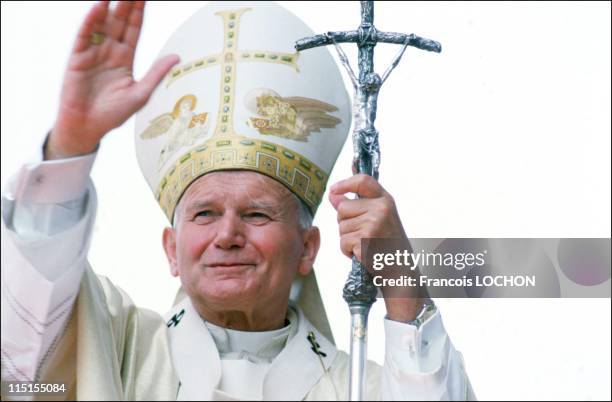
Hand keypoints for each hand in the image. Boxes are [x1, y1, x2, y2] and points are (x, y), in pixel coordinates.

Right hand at [46, 1, 179, 158]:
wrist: (88, 126)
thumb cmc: (113, 114)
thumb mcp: (141, 93)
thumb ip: (156, 73)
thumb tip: (176, 57)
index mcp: (125, 59)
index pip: (133, 30)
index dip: (139, 13)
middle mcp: (109, 51)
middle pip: (119, 22)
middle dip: (126, 4)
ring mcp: (93, 52)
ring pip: (102, 24)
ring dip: (108, 7)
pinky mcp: (78, 57)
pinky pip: (85, 35)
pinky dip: (91, 21)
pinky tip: (99, 7)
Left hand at [329, 174, 405, 261]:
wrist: (400, 269)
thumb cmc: (388, 244)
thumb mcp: (378, 218)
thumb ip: (356, 205)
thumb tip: (333, 195)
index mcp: (385, 200)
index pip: (363, 181)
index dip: (344, 183)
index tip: (333, 190)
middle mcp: (381, 208)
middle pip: (343, 208)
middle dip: (345, 222)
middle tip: (362, 233)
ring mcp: (373, 223)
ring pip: (341, 227)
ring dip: (347, 238)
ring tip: (365, 243)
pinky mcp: (365, 239)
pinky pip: (343, 242)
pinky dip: (348, 250)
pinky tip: (363, 252)